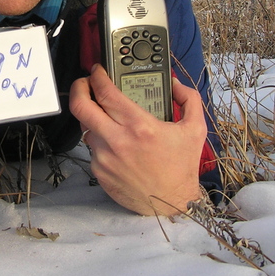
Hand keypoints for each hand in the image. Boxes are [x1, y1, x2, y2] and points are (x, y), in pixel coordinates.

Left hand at [69, 65, 205, 215]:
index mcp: (139, 126)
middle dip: (79, 88)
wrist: (172, 204)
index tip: (98, 72)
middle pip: (81, 106)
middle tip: (85, 84)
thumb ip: (188, 99)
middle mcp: (117, 140)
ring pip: (86, 127)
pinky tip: (117, 145)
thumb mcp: (195, 129)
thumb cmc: (181, 168)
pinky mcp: (99, 171)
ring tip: (108, 119)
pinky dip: (101, 141)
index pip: (105, 92)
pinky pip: (92, 148)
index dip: (97, 76)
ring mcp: (104, 157)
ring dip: (94, 118)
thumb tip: (174, 83)